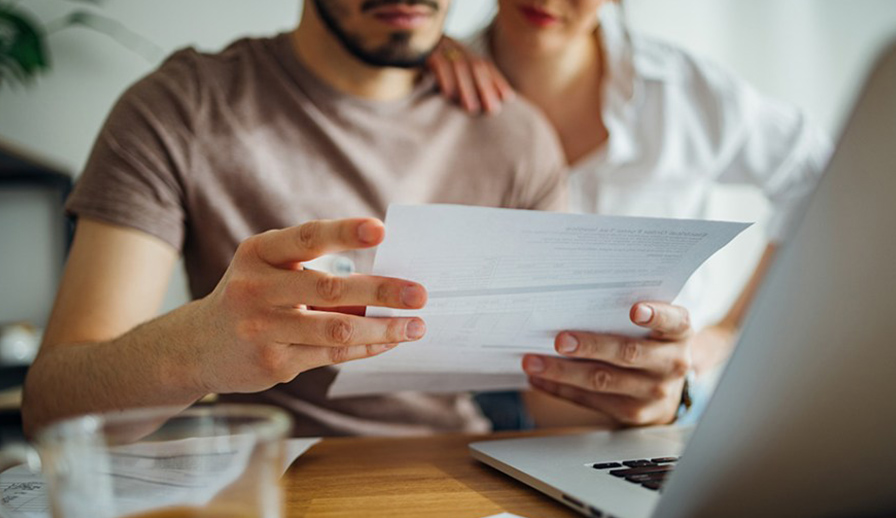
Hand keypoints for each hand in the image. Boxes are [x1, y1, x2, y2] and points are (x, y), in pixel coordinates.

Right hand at [192, 218, 427, 393]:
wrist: (198, 346)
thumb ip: (315, 269)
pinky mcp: (273, 363)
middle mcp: (256, 288)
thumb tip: (386, 281)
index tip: (381, 231)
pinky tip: (389, 341)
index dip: (344, 233)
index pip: (307, 238)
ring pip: (336, 328)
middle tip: (419, 293)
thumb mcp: (270, 271)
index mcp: (258, 253)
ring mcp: (262, 328)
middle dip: (381, 291)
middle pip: (329, 288)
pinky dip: (366, 347)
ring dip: (383, 328)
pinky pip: (332, 354)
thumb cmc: (252, 297)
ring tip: (415, 325)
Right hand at [427, 37, 514, 114]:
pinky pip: (436, 63)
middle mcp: (452, 45)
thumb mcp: (443, 72)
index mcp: (460, 49)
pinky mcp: (421, 51)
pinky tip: (448, 95)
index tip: (508, 99)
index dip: (497, 80)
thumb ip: (460, 82)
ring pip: (458, 66)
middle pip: (475, 65)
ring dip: (467, 89)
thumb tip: (477, 106)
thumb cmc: (420, 68)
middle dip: (486, 88)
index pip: (484, 64)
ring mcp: (437, 46)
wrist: (392, 46)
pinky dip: (444, 79)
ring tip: (472, 109)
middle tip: (492, 110)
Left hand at [523, 302, 692, 426]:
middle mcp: (671, 364)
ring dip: (562, 372)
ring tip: (534, 362)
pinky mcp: (633, 413)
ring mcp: (653, 392)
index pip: (673, 322)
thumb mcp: (656, 327)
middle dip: (590, 346)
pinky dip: (560, 389)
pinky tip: (539, 379)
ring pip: (603, 381)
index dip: (656, 316)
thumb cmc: (652, 344)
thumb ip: (629, 315)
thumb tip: (574, 304)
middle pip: (628, 353)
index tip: (635, 310)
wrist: (669, 388)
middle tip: (560, 340)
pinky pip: (590, 400)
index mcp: (679, 334)